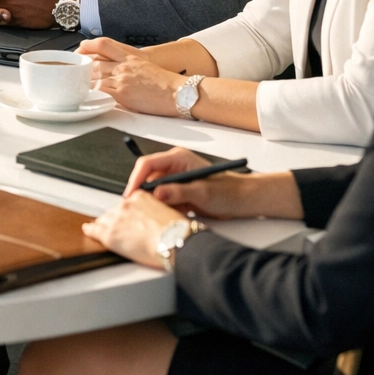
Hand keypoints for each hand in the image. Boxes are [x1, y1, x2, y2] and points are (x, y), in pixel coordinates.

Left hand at [82, 190, 187, 267]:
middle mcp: (126, 205)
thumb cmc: (178, 232)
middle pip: (115, 211)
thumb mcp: (169, 212)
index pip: (127, 203)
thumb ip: (157, 210)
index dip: (128, 212)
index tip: (129, 217)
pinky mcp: (110, 234)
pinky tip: (88, 230)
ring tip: (103, 229)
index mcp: (140, 196)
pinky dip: (90, 230)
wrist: (176, 243)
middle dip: (117, 219)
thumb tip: (157, 217)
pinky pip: (95, 230)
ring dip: (105, 225)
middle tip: (123, 229)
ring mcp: (116, 219)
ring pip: (105, 220)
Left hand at [83, 39, 183, 115]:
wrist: (178, 92)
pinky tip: (84, 93)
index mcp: (130, 56)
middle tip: (71, 69)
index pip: (104, 44)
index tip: (80, 48)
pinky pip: (100, 91)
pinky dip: (91, 91)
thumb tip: (115, 66)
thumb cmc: (165, 82)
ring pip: (94, 76)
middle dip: (80, 66)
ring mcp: (121, 79)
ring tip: (74, 82)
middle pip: (95, 61)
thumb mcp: (145, 65)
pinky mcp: (122, 94)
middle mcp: (124, 66)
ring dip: (83, 79)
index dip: (89, 45)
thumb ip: (128, 63)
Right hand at [127, 147, 302, 220]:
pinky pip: (162, 200)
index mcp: (177, 158)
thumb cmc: (227, 192)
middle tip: (141, 210)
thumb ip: (179, 192)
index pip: (147, 164)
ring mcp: (175, 179)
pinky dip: (164, 209)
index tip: (131, 194)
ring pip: (154, 191)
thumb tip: (158, 192)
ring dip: (156, 204)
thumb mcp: (202, 193)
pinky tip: (173, 216)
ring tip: (161, 215)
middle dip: (144, 195)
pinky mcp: (177, 192)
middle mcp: (173, 166)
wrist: (242, 201)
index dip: (136, 179)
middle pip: (147, 178)